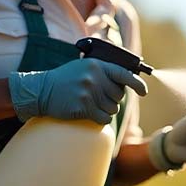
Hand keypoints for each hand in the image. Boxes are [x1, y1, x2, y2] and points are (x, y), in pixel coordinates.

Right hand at [8, 58, 147, 124]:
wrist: (42, 90)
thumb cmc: (65, 79)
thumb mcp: (84, 67)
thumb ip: (104, 71)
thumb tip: (127, 81)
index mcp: (97, 65)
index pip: (124, 74)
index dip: (137, 84)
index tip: (144, 92)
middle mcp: (95, 77)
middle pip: (119, 96)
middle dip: (111, 99)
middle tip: (97, 98)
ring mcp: (88, 92)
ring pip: (112, 108)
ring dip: (105, 110)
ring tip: (90, 104)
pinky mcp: (83, 107)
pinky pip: (104, 118)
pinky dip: (100, 119)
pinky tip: (90, 114)